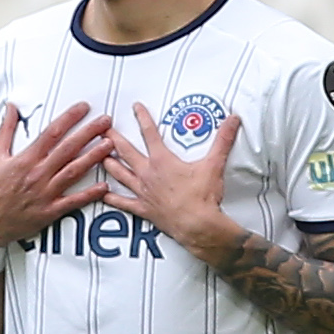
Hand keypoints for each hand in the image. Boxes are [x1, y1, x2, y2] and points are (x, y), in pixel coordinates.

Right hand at [0, 103, 113, 247]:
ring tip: (109, 145)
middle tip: (106, 121)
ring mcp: (45, 193)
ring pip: (74, 171)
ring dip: (93, 157)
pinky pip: (73, 202)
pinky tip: (104, 186)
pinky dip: (89, 194)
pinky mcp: (49, 211)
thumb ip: (5, 131)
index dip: (69, 118)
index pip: (51, 132)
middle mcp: (37, 174)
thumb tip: (12, 108)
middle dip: (89, 132)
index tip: (83, 108)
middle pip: (68, 148)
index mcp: (25, 159)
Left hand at [102, 102, 243, 257]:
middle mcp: (149, 174)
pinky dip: (113, 199)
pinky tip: (104, 194)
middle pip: (126, 152)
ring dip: (110, 165)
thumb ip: (223, 140)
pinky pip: (125, 203)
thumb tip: (232, 120)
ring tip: (100, 157)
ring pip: (121, 175)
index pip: (150, 133)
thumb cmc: (203, 197)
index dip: (143, 117)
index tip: (135, 107)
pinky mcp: (145, 209)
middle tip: (103, 130)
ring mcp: (144, 192)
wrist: (198, 225)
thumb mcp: (214, 164)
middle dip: (113, 139)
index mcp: (162, 161)